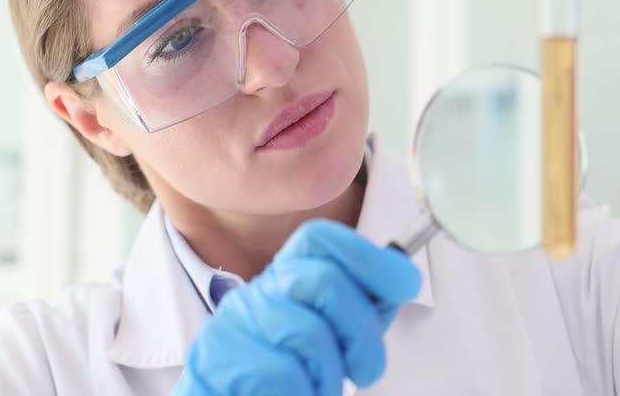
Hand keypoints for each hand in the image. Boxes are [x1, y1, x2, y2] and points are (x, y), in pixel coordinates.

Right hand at [173, 219, 420, 395]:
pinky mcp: (216, 360)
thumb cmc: (283, 380)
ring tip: (319, 389)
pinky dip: (303, 394)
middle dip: (362, 333)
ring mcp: (234, 324)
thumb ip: (361, 308)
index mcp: (283, 281)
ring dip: (329, 377)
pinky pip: (283, 373)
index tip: (404, 283)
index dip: (368, 256)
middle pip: (325, 281)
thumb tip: (401, 275)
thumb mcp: (329, 338)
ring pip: (309, 334)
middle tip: (365, 369)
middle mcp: (256, 293)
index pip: (319, 239)